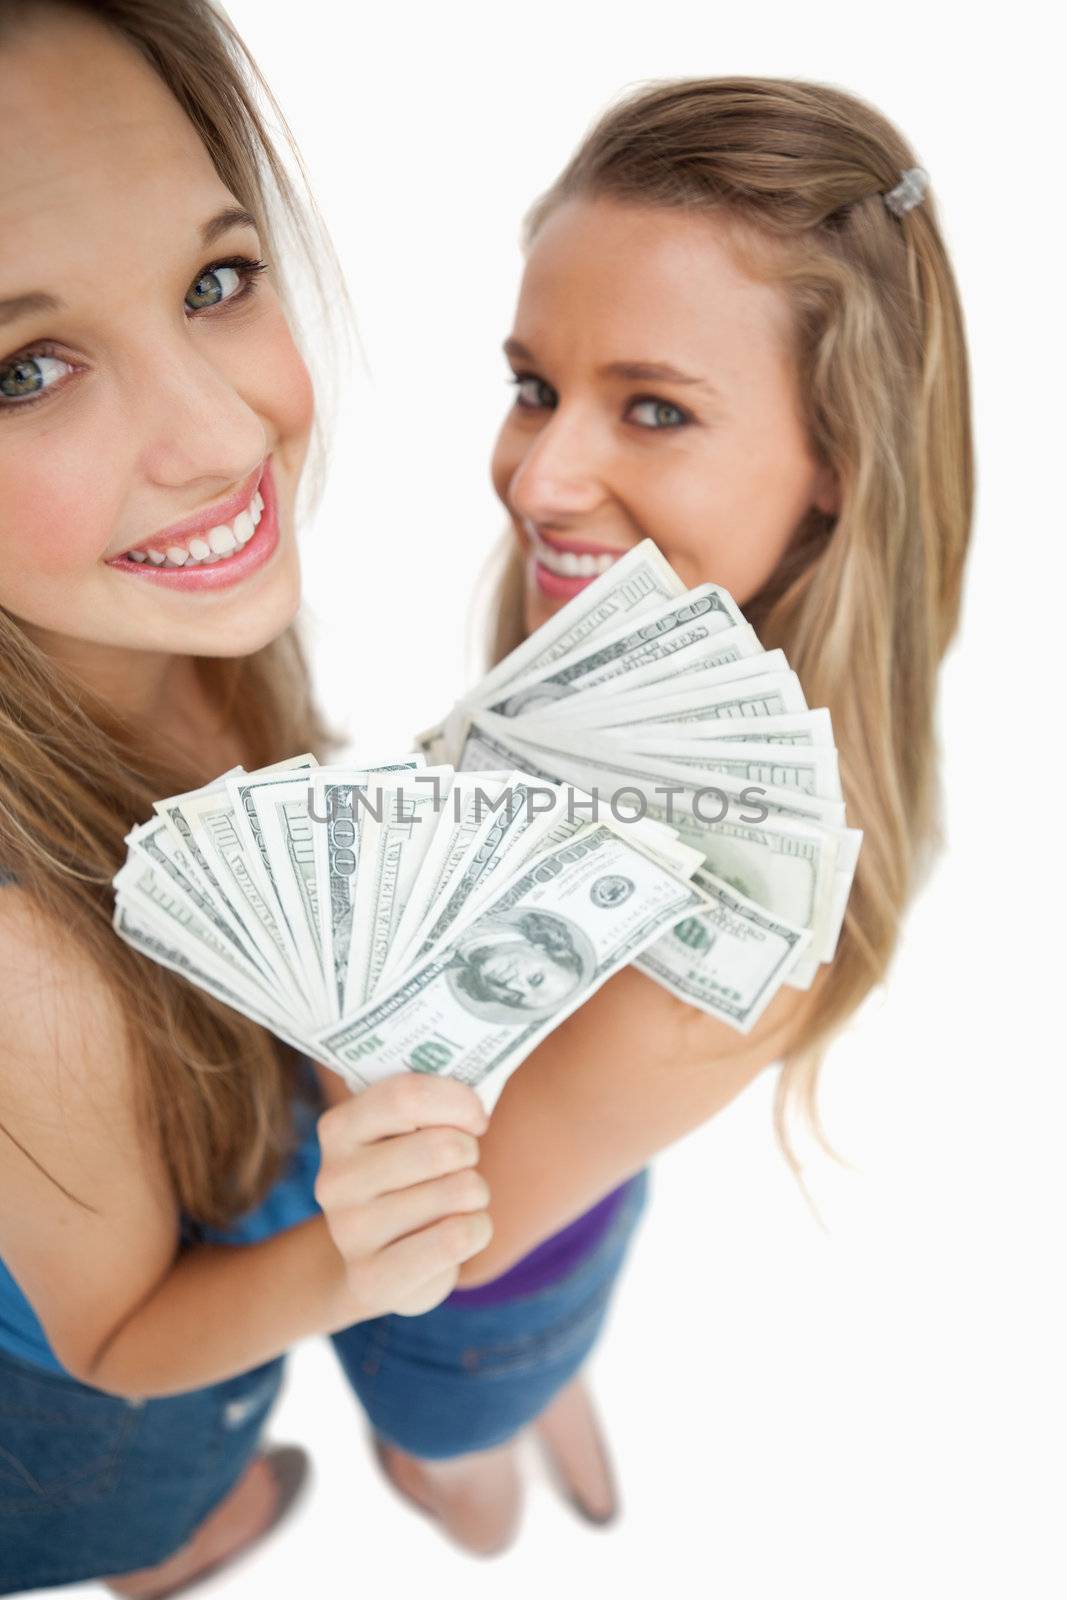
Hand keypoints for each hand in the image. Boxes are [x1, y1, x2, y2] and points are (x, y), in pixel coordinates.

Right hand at [313, 1072, 492, 1322]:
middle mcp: (334, 1179)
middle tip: (461, 1163)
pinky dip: (478, 1229)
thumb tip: (475, 1084)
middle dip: (469, 1153)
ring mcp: (348, 1232)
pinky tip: (461, 1231)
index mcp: (339, 1128)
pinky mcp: (371, 1278)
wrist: (385, 1261)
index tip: (476, 1117)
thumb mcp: (409, 1132)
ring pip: (458, 1191)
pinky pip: (456, 1238)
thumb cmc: (412, 1177)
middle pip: (440, 1147)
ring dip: (476, 1194)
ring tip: (455, 1200)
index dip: (458, 1101)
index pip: (407, 1096)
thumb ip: (431, 1101)